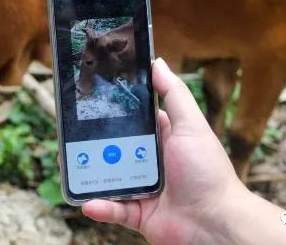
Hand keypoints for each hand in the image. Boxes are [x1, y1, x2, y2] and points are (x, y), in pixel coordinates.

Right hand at [82, 58, 245, 243]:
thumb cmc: (207, 171)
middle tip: (71, 134)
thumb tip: (157, 63)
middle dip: (95, 143)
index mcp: (163, 138)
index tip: (91, 100)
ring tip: (70, 165)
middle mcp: (151, 162)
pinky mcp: (139, 214)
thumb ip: (173, 94)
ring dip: (91, 173)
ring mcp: (144, 187)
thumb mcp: (191, 125)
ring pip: (110, 177)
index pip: (134, 120)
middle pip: (116, 148)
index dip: (114, 112)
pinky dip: (100, 206)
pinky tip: (88, 202)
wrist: (215, 222)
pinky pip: (114, 209)